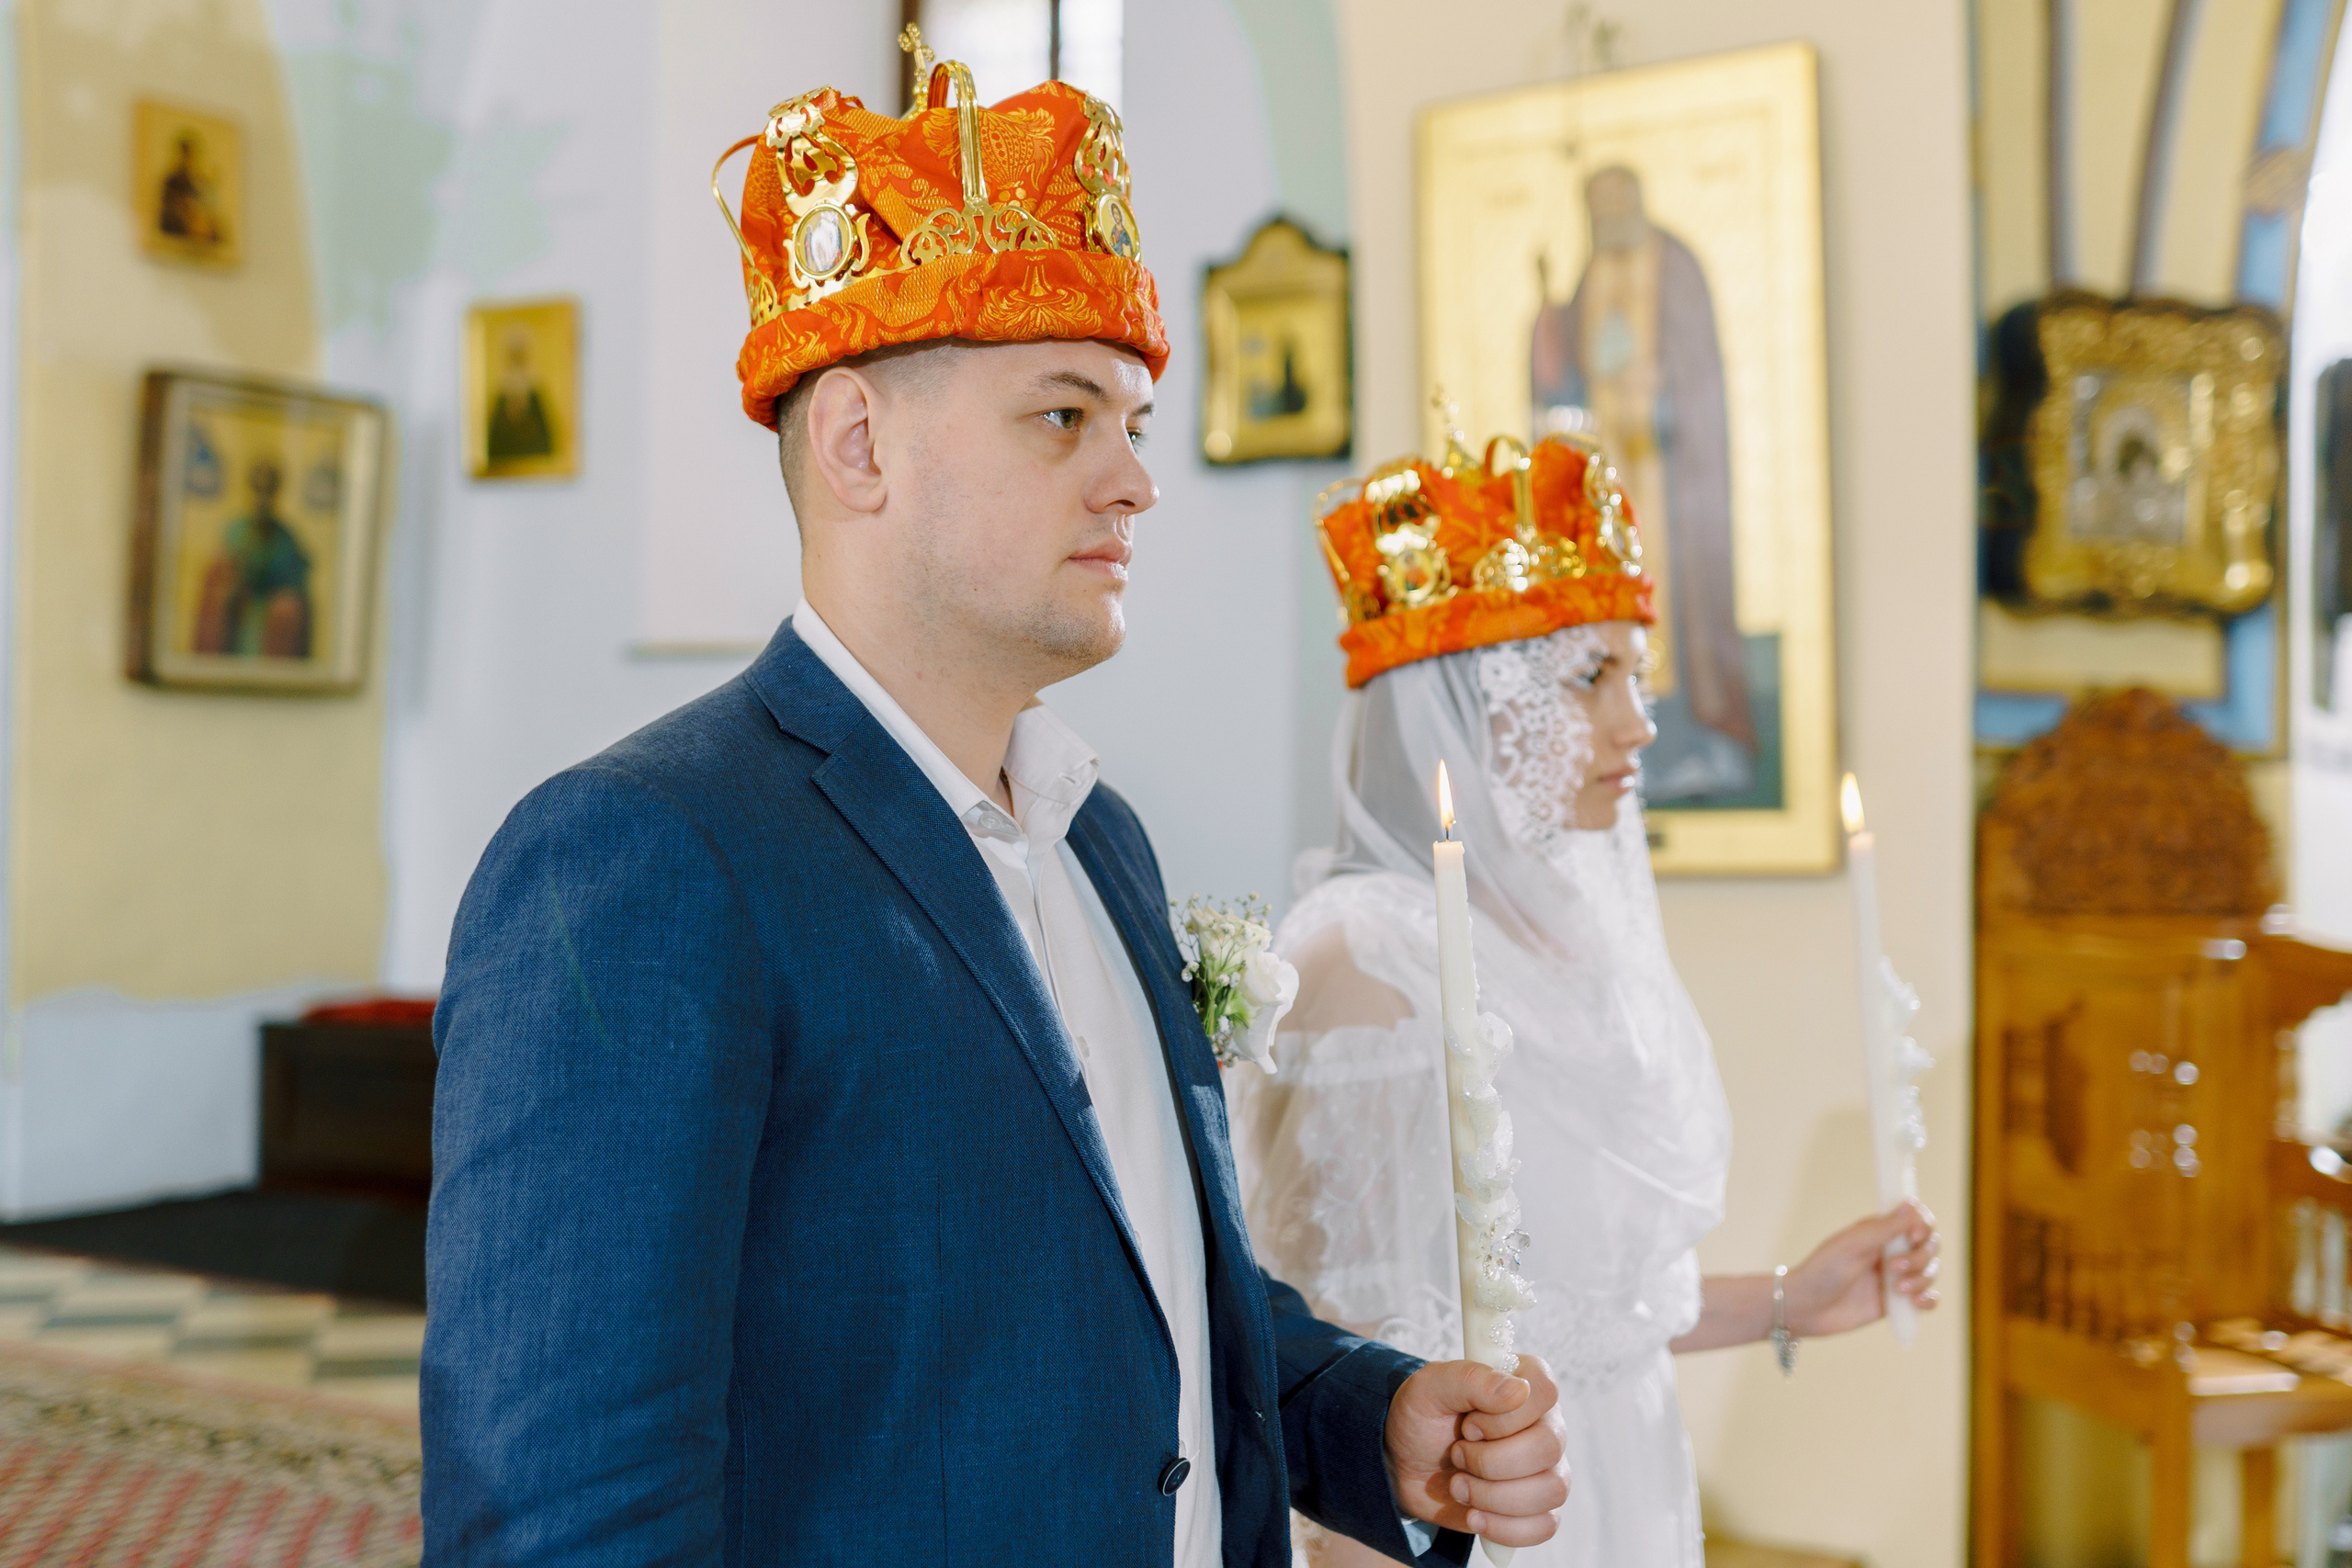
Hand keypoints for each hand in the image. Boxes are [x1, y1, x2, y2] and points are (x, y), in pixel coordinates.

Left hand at [1385, 1356, 1567, 1547]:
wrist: (1405, 1463)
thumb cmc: (1422, 1416)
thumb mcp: (1431, 1387)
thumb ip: (1472, 1379)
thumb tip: (1519, 1391)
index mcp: (1525, 1381)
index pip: (1544, 1393)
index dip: (1504, 1417)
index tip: (1468, 1425)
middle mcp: (1545, 1422)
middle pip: (1548, 1448)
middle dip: (1490, 1462)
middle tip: (1456, 1456)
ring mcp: (1546, 1467)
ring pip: (1551, 1490)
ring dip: (1493, 1497)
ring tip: (1459, 1486)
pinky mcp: (1537, 1506)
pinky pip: (1545, 1526)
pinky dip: (1504, 1528)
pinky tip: (1474, 1515)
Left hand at [1784, 1200, 1940, 1336]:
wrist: (1806, 1309)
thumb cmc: (1822, 1271)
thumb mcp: (1851, 1245)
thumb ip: (1883, 1228)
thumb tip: (1912, 1203)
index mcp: (1879, 1231)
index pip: (1917, 1220)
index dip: (1923, 1225)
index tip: (1914, 1235)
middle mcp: (1891, 1251)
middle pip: (1929, 1246)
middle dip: (1919, 1257)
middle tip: (1892, 1267)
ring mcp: (1896, 1277)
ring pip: (1930, 1271)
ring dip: (1921, 1279)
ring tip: (1897, 1289)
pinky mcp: (1898, 1302)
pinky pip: (1928, 1297)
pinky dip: (1929, 1299)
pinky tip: (1916, 1302)